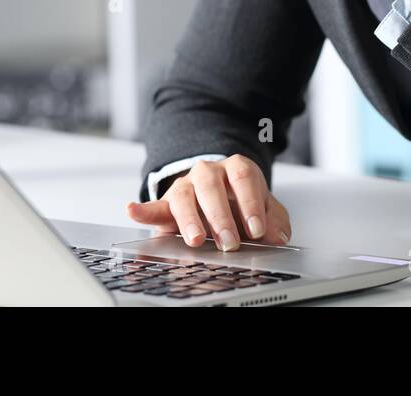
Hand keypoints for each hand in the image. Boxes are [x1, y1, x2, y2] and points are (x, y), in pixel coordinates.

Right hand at [125, 155, 291, 250]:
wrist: (222, 194)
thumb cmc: (243, 201)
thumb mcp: (265, 208)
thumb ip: (274, 220)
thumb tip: (277, 236)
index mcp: (236, 168)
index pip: (243, 178)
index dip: (251, 203)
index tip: (257, 229)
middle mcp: (208, 172)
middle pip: (211, 187)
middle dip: (221, 216)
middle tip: (230, 242)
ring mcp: (186, 186)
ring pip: (183, 196)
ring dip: (189, 219)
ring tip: (196, 238)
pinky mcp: (168, 204)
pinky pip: (154, 205)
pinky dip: (142, 209)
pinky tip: (132, 210)